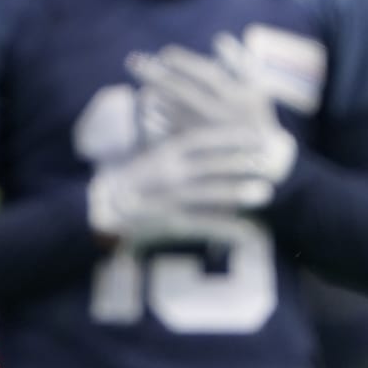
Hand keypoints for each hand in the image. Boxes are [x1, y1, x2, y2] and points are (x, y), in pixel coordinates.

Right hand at [87, 126, 276, 242]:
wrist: (100, 207)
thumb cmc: (129, 181)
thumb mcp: (152, 156)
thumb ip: (178, 147)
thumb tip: (203, 135)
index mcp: (163, 154)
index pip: (202, 140)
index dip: (230, 137)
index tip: (255, 134)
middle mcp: (168, 174)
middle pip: (210, 165)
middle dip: (240, 163)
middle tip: (267, 163)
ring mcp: (169, 198)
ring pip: (209, 194)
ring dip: (237, 193)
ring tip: (264, 193)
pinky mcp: (169, 222)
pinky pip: (203, 226)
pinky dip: (226, 230)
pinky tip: (248, 234)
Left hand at [127, 34, 297, 186]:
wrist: (265, 158)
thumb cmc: (255, 113)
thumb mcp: (255, 86)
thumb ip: (239, 61)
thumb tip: (219, 39)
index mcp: (238, 96)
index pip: (207, 75)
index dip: (185, 63)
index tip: (164, 53)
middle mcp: (222, 114)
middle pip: (182, 91)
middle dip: (156, 74)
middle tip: (132, 61)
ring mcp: (207, 133)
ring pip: (171, 112)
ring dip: (153, 95)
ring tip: (138, 78)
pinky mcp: (196, 149)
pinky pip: (169, 132)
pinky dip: (155, 117)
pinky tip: (145, 104)